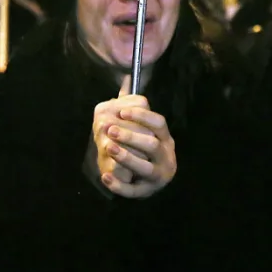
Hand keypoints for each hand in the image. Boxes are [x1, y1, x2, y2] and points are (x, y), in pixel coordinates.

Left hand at [89, 77, 177, 199]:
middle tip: (110, 129)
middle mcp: (166, 156)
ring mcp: (159, 176)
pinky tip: (105, 177)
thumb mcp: (144, 129)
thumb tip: (126, 80)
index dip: (142, 116)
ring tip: (108, 148)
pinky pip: (134, 191)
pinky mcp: (147, 192)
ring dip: (127, 158)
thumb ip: (134, 108)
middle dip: (131, 136)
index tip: (122, 111)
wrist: (151, 181)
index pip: (159, 123)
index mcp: (164, 137)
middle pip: (152, 145)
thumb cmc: (144, 149)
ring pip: (146, 168)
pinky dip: (120, 185)